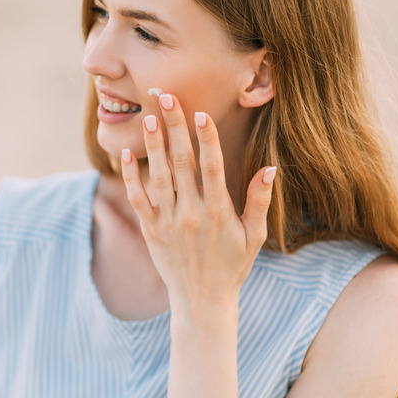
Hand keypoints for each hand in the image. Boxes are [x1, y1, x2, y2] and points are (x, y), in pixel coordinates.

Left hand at [120, 93, 276, 317]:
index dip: (206, 139)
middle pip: (181, 163)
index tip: (200, 113)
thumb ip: (260, 201)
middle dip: (174, 128)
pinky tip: (127, 154)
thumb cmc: (232, 266)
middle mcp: (191, 213)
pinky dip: (130, 177)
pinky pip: (137, 199)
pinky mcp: (150, 229)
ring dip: (152, 146)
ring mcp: (168, 221)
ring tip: (148, 117)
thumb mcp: (254, 236)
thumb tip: (271, 168)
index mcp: (219, 212)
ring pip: (158, 177)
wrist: (201, 300)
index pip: (211, 168)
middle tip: (166, 97)